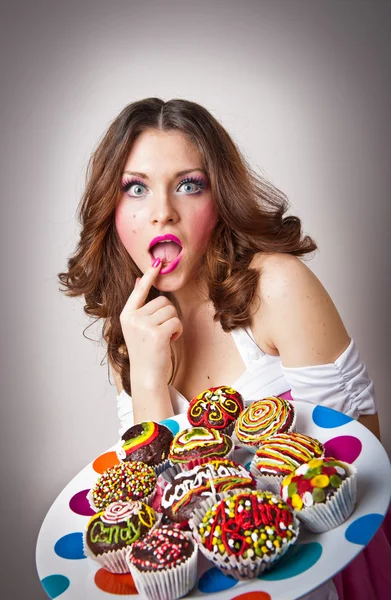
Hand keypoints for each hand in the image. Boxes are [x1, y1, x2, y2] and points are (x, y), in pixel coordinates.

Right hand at [119, 258, 182, 385]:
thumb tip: (140, 280)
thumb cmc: (145, 350)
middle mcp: (133, 318)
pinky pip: (176, 321)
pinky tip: (170, 341)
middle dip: (168, 314)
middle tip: (161, 331)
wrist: (146, 375)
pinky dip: (177, 331)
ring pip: (171, 310)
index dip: (149, 275)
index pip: (139, 291)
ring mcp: (144, 326)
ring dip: (173, 323)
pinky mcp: (157, 333)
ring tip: (164, 337)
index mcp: (126, 315)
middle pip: (162, 301)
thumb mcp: (137, 327)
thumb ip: (139, 306)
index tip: (157, 261)